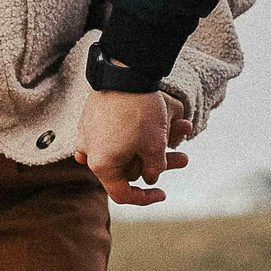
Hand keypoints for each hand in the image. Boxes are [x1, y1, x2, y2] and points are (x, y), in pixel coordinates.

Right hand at [73, 89, 192, 206]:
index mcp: (102, 166)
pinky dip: (133, 135)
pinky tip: (156, 125)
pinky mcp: (91, 118)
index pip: (122, 194)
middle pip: (127, 168)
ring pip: (123, 150)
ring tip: (180, 132)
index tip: (162, 192)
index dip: (145, 198)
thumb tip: (150, 177)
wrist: (123, 72)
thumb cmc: (139, 112)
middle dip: (158, 163)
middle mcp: (89, 153)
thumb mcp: (154, 146)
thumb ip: (154, 169)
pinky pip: (113, 135)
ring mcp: (88, 134)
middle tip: (183, 157)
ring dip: (152, 145)